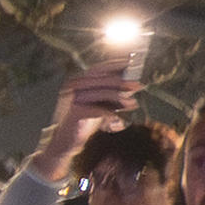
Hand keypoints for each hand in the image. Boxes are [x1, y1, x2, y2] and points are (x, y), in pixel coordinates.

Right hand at [29, 61, 139, 176]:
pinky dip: (109, 112)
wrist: (67, 141)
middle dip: (121, 81)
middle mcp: (76, 88)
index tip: (131, 63)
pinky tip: (118, 117)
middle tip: (137, 85)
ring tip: (132, 103)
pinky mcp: (75, 114)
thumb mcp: (102, 106)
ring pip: (99, 93)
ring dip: (118, 97)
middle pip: (100, 79)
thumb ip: (114, 96)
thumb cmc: (85, 122)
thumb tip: (133, 85)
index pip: (98, 69)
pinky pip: (94, 110)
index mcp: (82, 83)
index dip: (114, 65)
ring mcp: (75, 100)